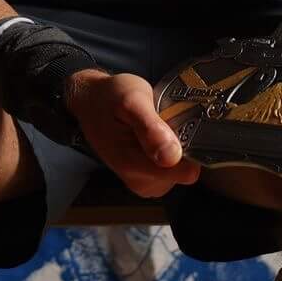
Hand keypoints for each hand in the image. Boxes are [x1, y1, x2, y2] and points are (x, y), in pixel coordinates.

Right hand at [65, 68, 200, 197]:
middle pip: (187, 169)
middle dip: (183, 143)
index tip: (183, 125)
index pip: (186, 172)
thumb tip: (171, 156)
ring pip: (182, 167)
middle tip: (164, 119)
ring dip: (177, 144)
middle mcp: (141, 182)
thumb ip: (150, 128)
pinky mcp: (149, 178)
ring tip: (159, 124)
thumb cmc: (109, 98)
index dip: (192, 148)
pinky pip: (174, 166)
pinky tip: (158, 133)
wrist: (90, 102)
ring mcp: (145, 182)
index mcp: (135, 166)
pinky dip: (172, 148)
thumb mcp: (130, 101)